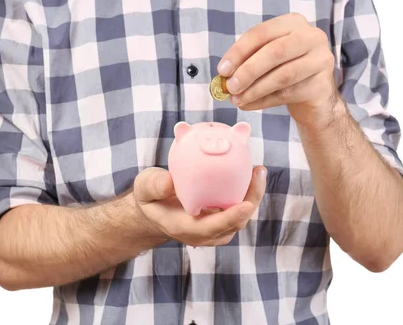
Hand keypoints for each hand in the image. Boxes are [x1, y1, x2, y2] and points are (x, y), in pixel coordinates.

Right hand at [132, 166, 266, 246]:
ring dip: (253, 195)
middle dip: (251, 199)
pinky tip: (251, 172)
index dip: (231, 217)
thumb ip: (154, 185)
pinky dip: (247, 193)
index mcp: (186, 228)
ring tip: (258, 170)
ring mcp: (216, 229)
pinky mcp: (222, 220)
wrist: (156, 211)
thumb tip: (169, 181)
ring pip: (241, 216)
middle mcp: (205, 233)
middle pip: (236, 222)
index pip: (213, 227)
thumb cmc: (151, 198)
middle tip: (258, 172)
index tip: (246, 204)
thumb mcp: (144, 189)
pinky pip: (239, 209)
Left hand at [217, 13, 340, 127]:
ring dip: (254, 90)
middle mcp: (311, 36)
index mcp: (293, 23)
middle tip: (230, 87)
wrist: (314, 98)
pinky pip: (288, 94)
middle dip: (248, 71)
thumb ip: (247, 62)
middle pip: (275, 52)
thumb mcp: (265, 60)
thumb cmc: (284, 72)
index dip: (239, 51)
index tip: (222, 70)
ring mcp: (321, 59)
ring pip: (282, 75)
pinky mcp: (322, 84)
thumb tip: (224, 75)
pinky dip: (263, 101)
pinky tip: (248, 105)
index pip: (261, 33)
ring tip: (236, 99)